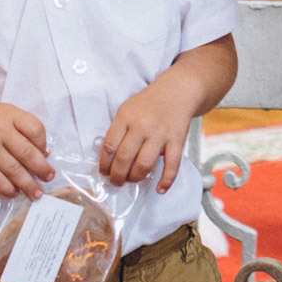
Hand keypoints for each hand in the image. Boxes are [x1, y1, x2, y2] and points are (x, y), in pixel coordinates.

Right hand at [0, 101, 54, 199]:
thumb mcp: (6, 114)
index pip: (35, 129)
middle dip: (41, 168)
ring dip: (27, 184)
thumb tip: (44, 154)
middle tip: (49, 178)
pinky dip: (6, 188)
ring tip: (36, 192)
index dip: (44, 144)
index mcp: (10, 114)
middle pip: (26, 152)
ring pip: (12, 169)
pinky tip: (14, 192)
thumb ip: (25, 128)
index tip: (46, 154)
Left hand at [100, 75, 194, 193]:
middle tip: (116, 181)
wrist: (177, 91)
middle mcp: (142, 126)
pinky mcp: (177, 140)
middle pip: (124, 158)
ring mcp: (160, 134)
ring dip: (135, 178)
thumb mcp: (127, 109)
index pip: (109, 146)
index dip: (104, 164)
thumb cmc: (148, 103)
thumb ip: (118, 130)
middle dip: (117, 176)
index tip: (104, 172)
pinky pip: (172, 164)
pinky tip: (160, 189)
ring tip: (132, 180)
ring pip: (144, 164)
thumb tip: (108, 158)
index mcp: (126, 117)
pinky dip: (166, 180)